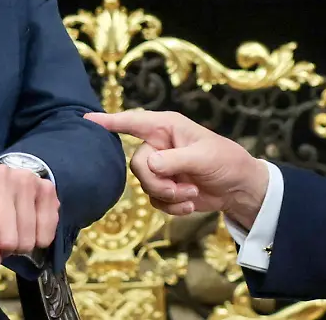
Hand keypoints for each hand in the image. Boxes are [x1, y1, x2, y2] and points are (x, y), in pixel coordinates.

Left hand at [0, 163, 59, 271]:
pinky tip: (29, 231)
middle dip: (3, 252)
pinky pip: (48, 229)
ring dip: (20, 247)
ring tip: (12, 237)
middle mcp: (0, 177)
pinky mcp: (46, 186)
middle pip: (8, 239)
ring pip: (28, 238)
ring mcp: (26, 180)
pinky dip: (40, 239)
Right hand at [84, 110, 268, 227]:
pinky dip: (172, 206)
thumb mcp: (204, 157)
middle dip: (158, 182)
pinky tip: (190, 203)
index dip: (109, 121)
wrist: (239, 188)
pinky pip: (154, 200)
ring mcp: (160, 167)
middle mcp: (159, 144)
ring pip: (144, 185)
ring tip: (192, 192)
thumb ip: (174, 159)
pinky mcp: (164, 187)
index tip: (86, 119)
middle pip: (137, 164)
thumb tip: (148, 164)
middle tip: (181, 188)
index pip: (132, 121)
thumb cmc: (226, 161)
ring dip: (169, 195)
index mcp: (166, 126)